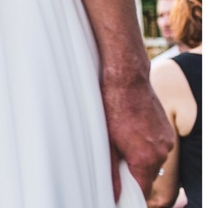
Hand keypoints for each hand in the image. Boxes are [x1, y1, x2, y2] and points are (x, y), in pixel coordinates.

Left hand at [102, 77, 173, 200]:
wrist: (127, 79)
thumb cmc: (113, 106)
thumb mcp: (106, 140)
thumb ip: (111, 171)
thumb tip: (114, 194)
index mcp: (145, 158)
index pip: (142, 190)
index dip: (131, 192)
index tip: (120, 187)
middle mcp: (161, 152)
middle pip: (148, 176)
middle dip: (133, 173)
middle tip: (115, 158)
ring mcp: (166, 140)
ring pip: (154, 161)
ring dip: (140, 157)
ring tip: (123, 139)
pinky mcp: (167, 130)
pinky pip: (158, 147)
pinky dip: (147, 145)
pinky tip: (132, 130)